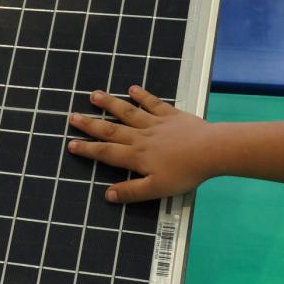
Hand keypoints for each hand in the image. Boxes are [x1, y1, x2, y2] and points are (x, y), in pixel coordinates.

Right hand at [68, 86, 226, 203]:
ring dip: (110, 104)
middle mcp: (141, 137)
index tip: (71, 144)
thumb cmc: (186, 172)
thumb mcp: (156, 189)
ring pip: (128, 112)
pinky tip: (132, 89)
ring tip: (94, 95)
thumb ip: (131, 192)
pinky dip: (142, 95)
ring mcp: (155, 124)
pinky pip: (153, 103)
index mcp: (136, 156)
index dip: (87, 149)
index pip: (106, 153)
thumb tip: (108, 195)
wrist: (212, 150)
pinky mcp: (171, 116)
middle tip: (72, 116)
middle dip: (90, 124)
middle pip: (111, 130)